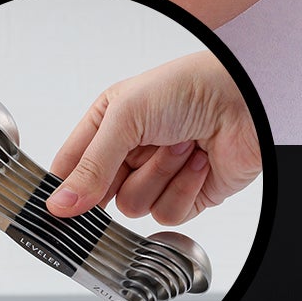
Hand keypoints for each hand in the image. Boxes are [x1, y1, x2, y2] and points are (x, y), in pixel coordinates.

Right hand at [47, 50, 259, 223]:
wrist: (248, 98)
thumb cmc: (191, 86)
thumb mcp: (128, 115)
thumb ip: (91, 164)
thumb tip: (59, 204)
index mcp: (110, 122)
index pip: (70, 167)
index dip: (63, 190)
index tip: (53, 209)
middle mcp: (132, 149)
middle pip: (99, 196)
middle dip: (121, 178)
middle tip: (138, 156)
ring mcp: (159, 173)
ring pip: (134, 207)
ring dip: (160, 175)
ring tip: (183, 144)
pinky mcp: (187, 194)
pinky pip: (167, 214)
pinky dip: (183, 188)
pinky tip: (199, 160)